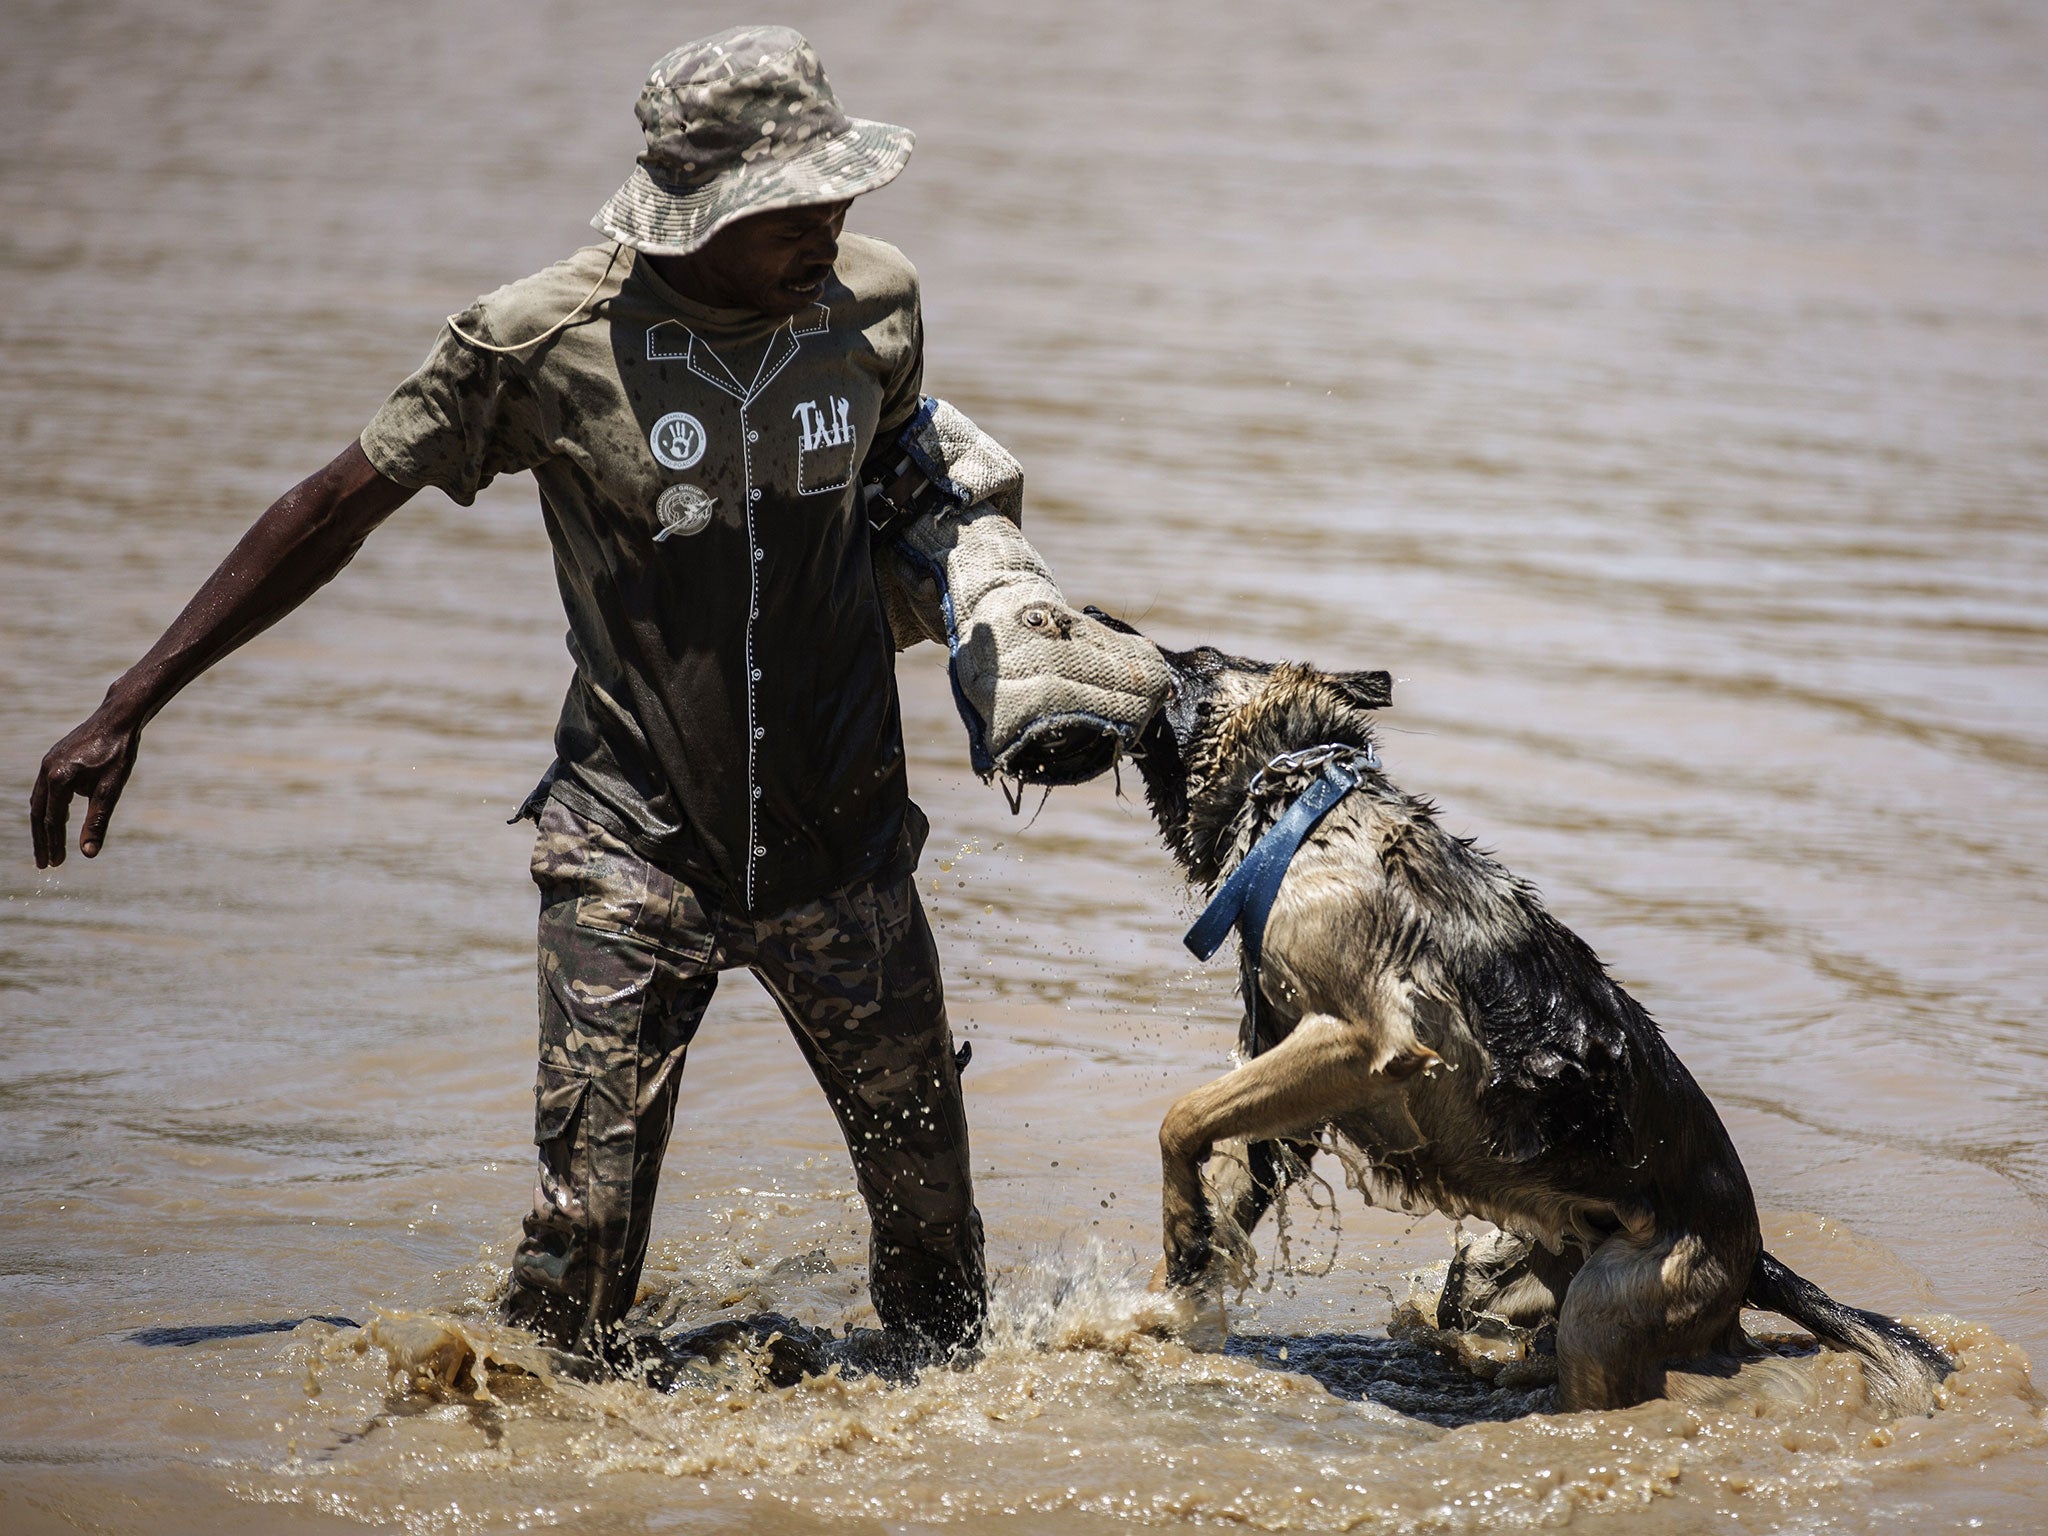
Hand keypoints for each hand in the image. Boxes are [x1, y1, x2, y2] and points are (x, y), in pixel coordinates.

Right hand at [32, 707, 141, 866]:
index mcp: (58, 778)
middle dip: (42, 840)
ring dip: (43, 824)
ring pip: (39, 801)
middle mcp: (46, 770)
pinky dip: (48, 807)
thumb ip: (98, 821)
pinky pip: (45, 789)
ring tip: (48, 845)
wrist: (119, 717)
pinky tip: (57, 818)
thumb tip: (88, 853)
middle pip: (39, 814)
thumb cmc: (119, 752)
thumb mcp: (111, 789)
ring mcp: (47, 762)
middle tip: (46, 864)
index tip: (56, 864)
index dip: (54, 844)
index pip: (53, 821)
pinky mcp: (53, 758)